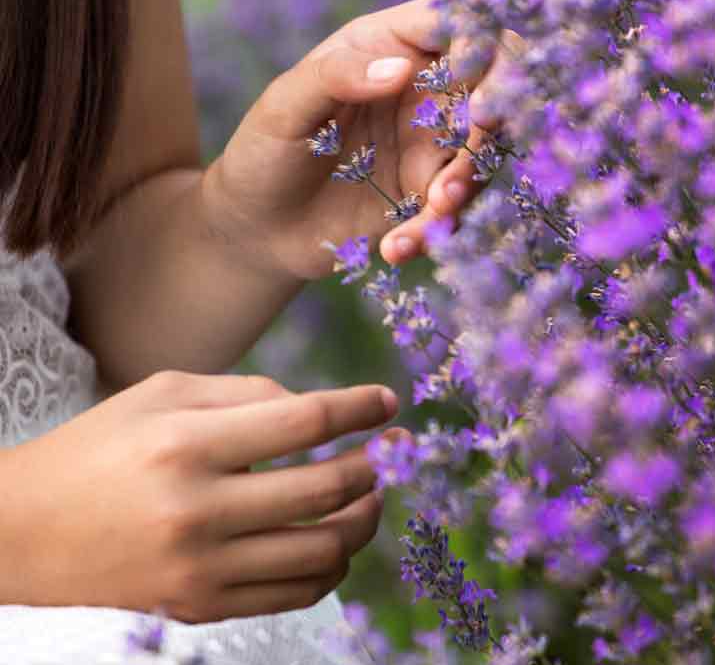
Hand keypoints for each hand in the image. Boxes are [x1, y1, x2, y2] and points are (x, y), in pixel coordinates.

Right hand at [0, 370, 402, 622]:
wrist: (21, 534)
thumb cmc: (100, 449)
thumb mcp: (162, 395)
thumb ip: (247, 393)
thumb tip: (321, 410)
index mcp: (187, 445)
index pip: (305, 422)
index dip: (360, 408)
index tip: (389, 402)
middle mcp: (198, 510)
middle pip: (326, 489)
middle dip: (376, 465)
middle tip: (393, 450)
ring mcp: (201, 568)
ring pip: (325, 550)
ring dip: (365, 519)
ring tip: (371, 495)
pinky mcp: (201, 607)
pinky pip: (298, 593)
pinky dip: (333, 565)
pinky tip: (336, 537)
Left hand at [203, 0, 520, 280]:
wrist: (256, 229)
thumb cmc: (261, 152)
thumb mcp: (284, 107)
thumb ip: (337, 77)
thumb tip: (402, 68)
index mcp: (390, 45)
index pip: (458, 23)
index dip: (484, 46)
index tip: (476, 91)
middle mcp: (423, 88)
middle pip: (492, 83)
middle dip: (497, 115)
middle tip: (479, 138)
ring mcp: (432, 141)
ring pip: (484, 150)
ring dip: (468, 181)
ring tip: (432, 211)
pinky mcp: (432, 192)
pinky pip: (458, 206)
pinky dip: (436, 229)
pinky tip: (396, 248)